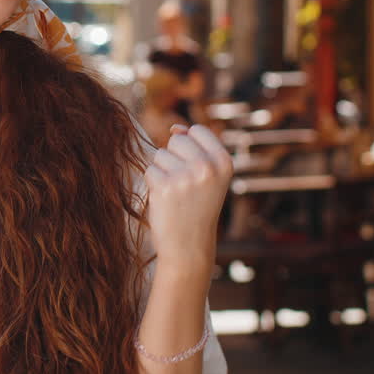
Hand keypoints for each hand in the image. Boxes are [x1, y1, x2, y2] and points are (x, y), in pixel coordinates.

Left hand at [143, 124, 233, 271]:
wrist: (189, 245)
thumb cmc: (197, 207)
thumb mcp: (209, 176)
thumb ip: (196, 148)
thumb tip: (175, 127)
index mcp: (224, 161)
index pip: (198, 130)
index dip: (190, 148)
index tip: (196, 172)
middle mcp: (207, 166)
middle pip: (176, 141)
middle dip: (174, 159)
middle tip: (184, 186)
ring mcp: (185, 176)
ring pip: (160, 155)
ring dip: (162, 172)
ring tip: (176, 194)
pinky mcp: (164, 186)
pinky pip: (149, 169)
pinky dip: (153, 183)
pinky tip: (165, 200)